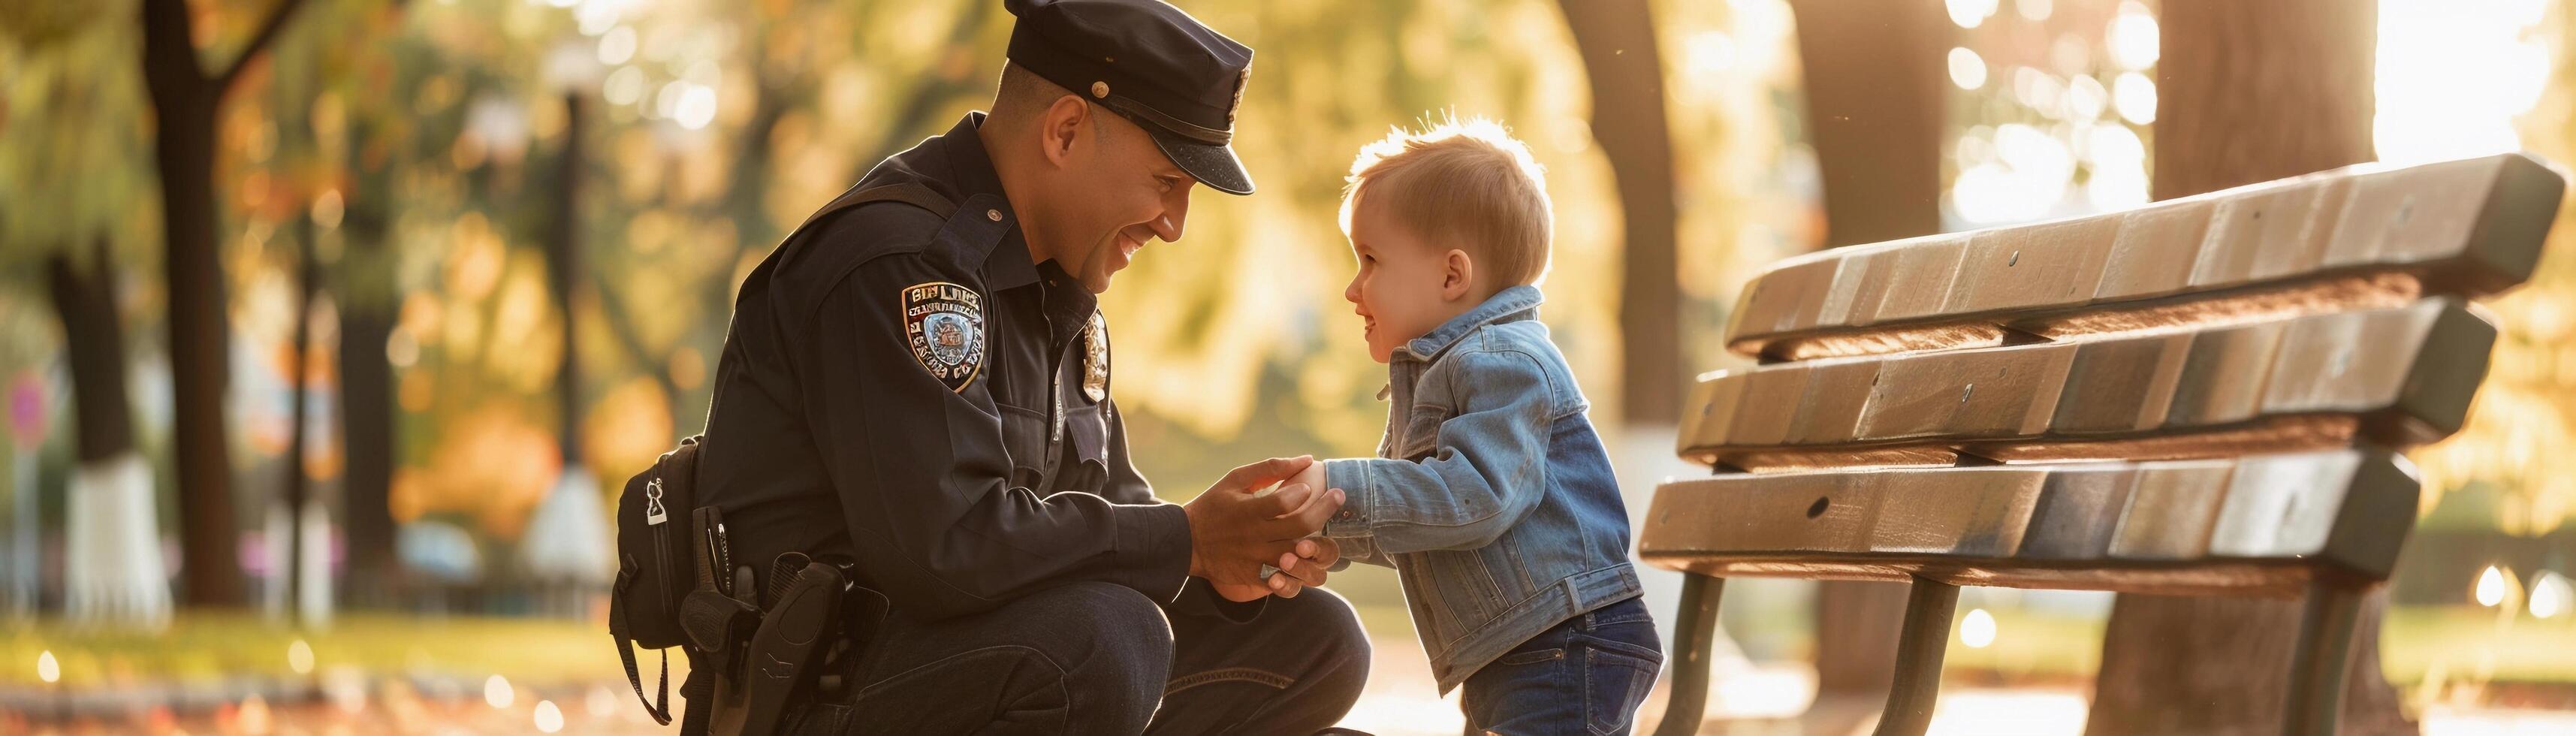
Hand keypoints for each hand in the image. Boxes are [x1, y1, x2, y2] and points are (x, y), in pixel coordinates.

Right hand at [1183, 456, 1343, 589]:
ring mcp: (1254, 558)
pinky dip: (1297, 573)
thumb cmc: (1214, 504)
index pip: (1285, 501)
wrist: (1186, 541)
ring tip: (1328, 533)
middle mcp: (1253, 535)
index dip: (1303, 492)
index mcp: (1248, 510)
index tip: (1311, 484)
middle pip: (1300, 527)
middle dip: (1325, 510)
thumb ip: (1270, 468)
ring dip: (1318, 546)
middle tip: (1338, 496)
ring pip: (1297, 557)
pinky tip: (1308, 560)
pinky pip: (1282, 581)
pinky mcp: (1251, 576)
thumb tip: (1306, 459)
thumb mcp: (1236, 479)